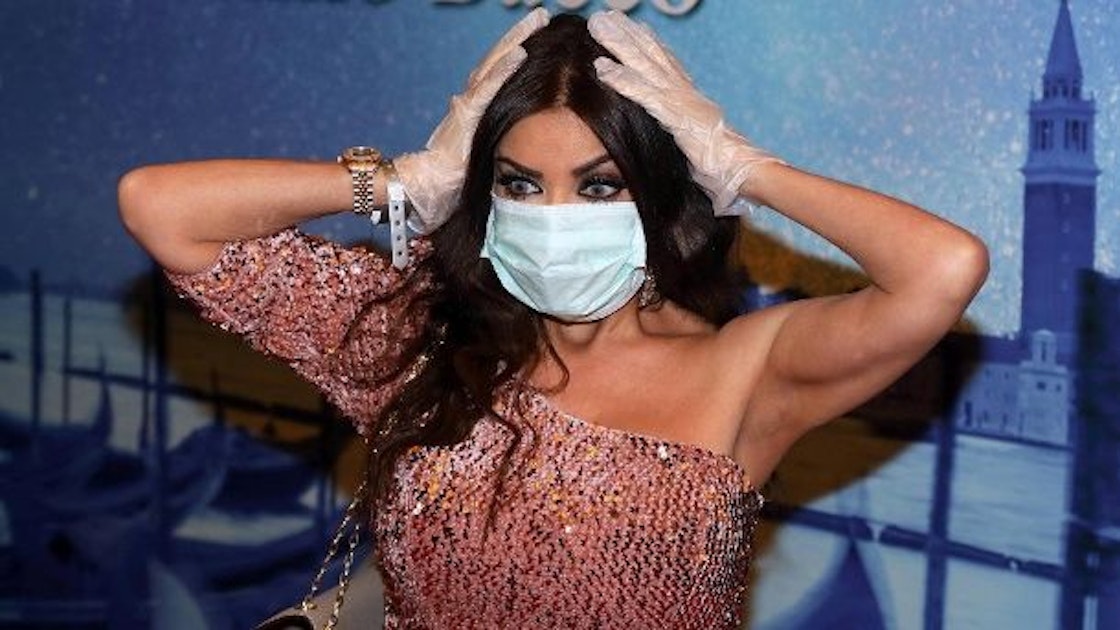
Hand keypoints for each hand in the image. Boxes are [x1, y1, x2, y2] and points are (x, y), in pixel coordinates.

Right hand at [396, 8, 548, 232]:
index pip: (497, 69)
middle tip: (541, 14)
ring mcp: (466, 106)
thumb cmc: (455, 177)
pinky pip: (488, 88)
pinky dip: (503, 69)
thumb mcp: (482, 150)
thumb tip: (524, 136)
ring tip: (536, 22)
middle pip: (497, 58)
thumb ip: (497, 136)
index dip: (516, 47)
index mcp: (474, 106)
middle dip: (519, 34)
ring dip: (515, 41)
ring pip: (493, 65)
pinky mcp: (467, 118)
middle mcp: (469, 99)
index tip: (538, 31)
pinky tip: (520, 53)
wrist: (427, 189)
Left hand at [588, 11, 781, 214]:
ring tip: (598, 25)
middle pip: (653, 56)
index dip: (652, 44)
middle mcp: (685, 94)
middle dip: (629, 35)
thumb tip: (680, 139)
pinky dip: (621, 80)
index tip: (637, 28)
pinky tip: (602, 67)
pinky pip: (643, 94)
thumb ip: (686, 135)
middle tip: (606, 16)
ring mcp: (679, 102)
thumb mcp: (701, 146)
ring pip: (644, 65)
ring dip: (619, 44)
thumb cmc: (725, 168)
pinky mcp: (674, 117)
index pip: (669, 65)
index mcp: (692, 100)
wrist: (743, 173)